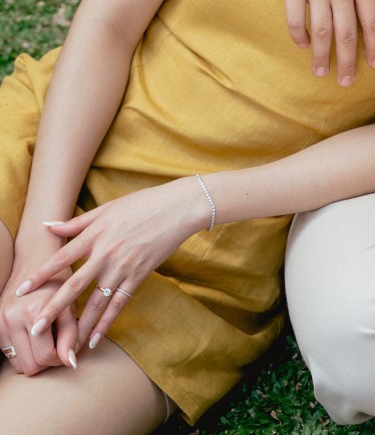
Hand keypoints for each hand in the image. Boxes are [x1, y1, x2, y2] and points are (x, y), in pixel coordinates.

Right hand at [1, 273, 77, 374]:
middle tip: (59, 346)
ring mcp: (1, 322)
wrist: (35, 257)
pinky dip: (23, 351)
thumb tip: (71, 363)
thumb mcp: (69, 304)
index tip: (69, 349)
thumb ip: (70, 335)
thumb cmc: (59, 279)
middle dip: (47, 362)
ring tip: (47, 340)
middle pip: (30, 366)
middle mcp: (12, 318)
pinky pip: (9, 354)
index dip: (61, 358)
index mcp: (33, 311)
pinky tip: (35, 336)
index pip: (45, 357)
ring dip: (34, 358)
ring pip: (18, 364)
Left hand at [16, 180, 201, 350]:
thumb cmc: (142, 204)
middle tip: (36, 328)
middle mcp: (106, 253)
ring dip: (79, 325)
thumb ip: (77, 222)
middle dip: (53, 309)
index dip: (40, 275)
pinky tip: (95, 339)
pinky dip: (106, 323)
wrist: (178, 208)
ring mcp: (123, 267)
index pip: (62, 258)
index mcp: (96, 234)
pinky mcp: (139, 275)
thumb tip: (48, 226)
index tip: (22, 290)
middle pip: (74, 285)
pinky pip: (119, 304)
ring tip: (65, 345)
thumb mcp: (108, 208)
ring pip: (96, 302)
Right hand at [271, 0, 374, 85]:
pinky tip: (303, 45)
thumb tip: (363, 2)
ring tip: (322, 73)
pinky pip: (296, 18)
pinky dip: (300, 35)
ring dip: (323, 56)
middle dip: (349, 61)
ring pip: (323, 31)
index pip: (373, 20)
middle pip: (348, 33)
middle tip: (347, 82)